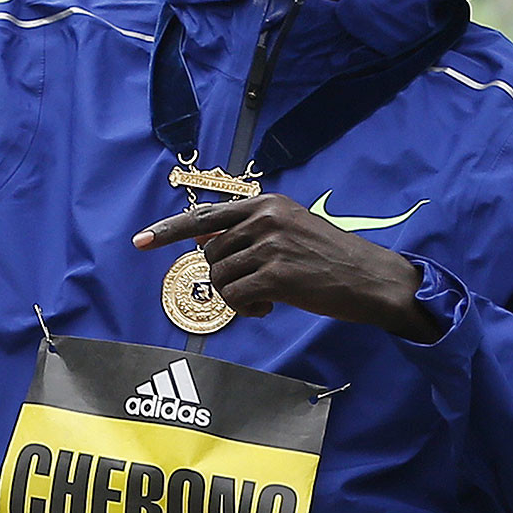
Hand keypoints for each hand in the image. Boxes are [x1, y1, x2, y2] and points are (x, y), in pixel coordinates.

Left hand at [133, 195, 441, 340]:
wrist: (372, 280)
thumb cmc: (330, 259)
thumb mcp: (291, 230)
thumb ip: (250, 232)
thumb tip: (203, 242)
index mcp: (268, 203)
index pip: (206, 216)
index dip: (168, 230)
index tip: (140, 240)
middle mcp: (266, 219)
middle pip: (211, 254)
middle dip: (225, 275)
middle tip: (255, 287)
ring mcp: (271, 245)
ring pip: (220, 277)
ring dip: (235, 295)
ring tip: (265, 298)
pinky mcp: (277, 275)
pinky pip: (234, 297)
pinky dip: (244, 309)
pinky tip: (267, 308)